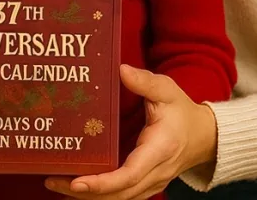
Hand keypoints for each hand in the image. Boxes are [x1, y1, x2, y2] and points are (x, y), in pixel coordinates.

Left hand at [44, 65, 217, 199]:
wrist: (203, 136)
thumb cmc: (182, 112)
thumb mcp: (167, 91)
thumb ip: (145, 82)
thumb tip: (122, 70)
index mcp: (159, 150)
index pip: (129, 175)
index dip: (103, 183)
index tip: (78, 181)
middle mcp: (154, 174)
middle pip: (118, 195)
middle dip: (85, 192)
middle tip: (52, 180)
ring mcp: (150, 184)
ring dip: (87, 196)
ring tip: (56, 183)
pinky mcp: (145, 185)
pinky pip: (120, 196)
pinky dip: (98, 195)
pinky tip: (75, 186)